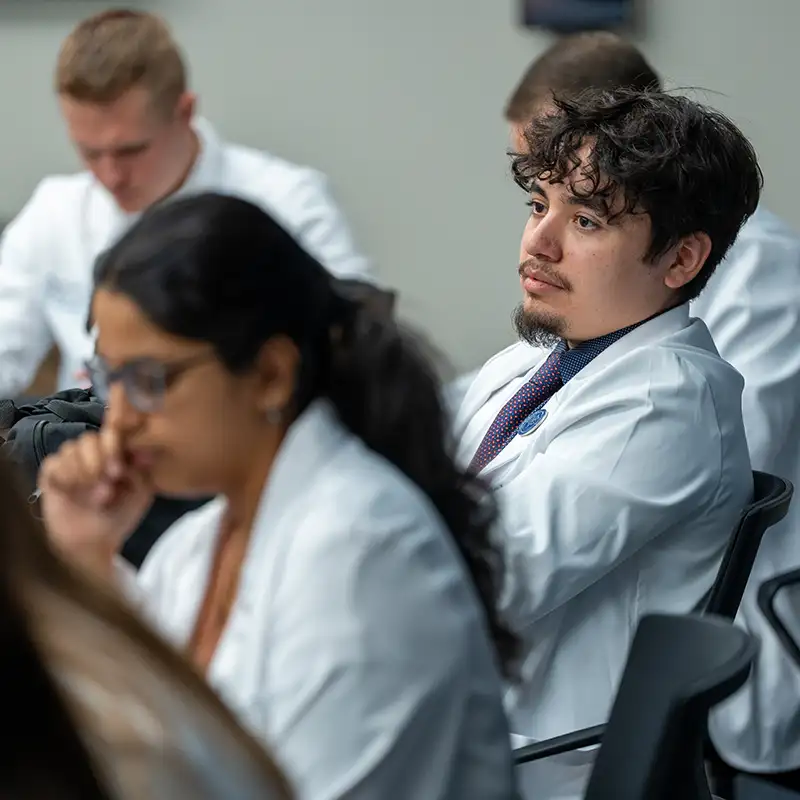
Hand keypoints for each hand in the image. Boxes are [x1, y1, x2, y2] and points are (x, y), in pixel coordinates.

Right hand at [38, 427, 153, 576]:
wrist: (95, 542)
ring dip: (86, 472)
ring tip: (98, 496)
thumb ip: (142, 469)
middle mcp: (92, 453)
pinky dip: (67, 477)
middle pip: (90, 437)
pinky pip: (54, 462)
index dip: (115, 437)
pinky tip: (73, 491)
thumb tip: (143, 450)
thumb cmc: (120, 516)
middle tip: (112, 477)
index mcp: (115, 452)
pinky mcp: (51, 473)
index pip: (112, 429)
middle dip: (102, 457)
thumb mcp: (141, 493)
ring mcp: (70, 461)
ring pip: (71, 448)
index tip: (119, 462)